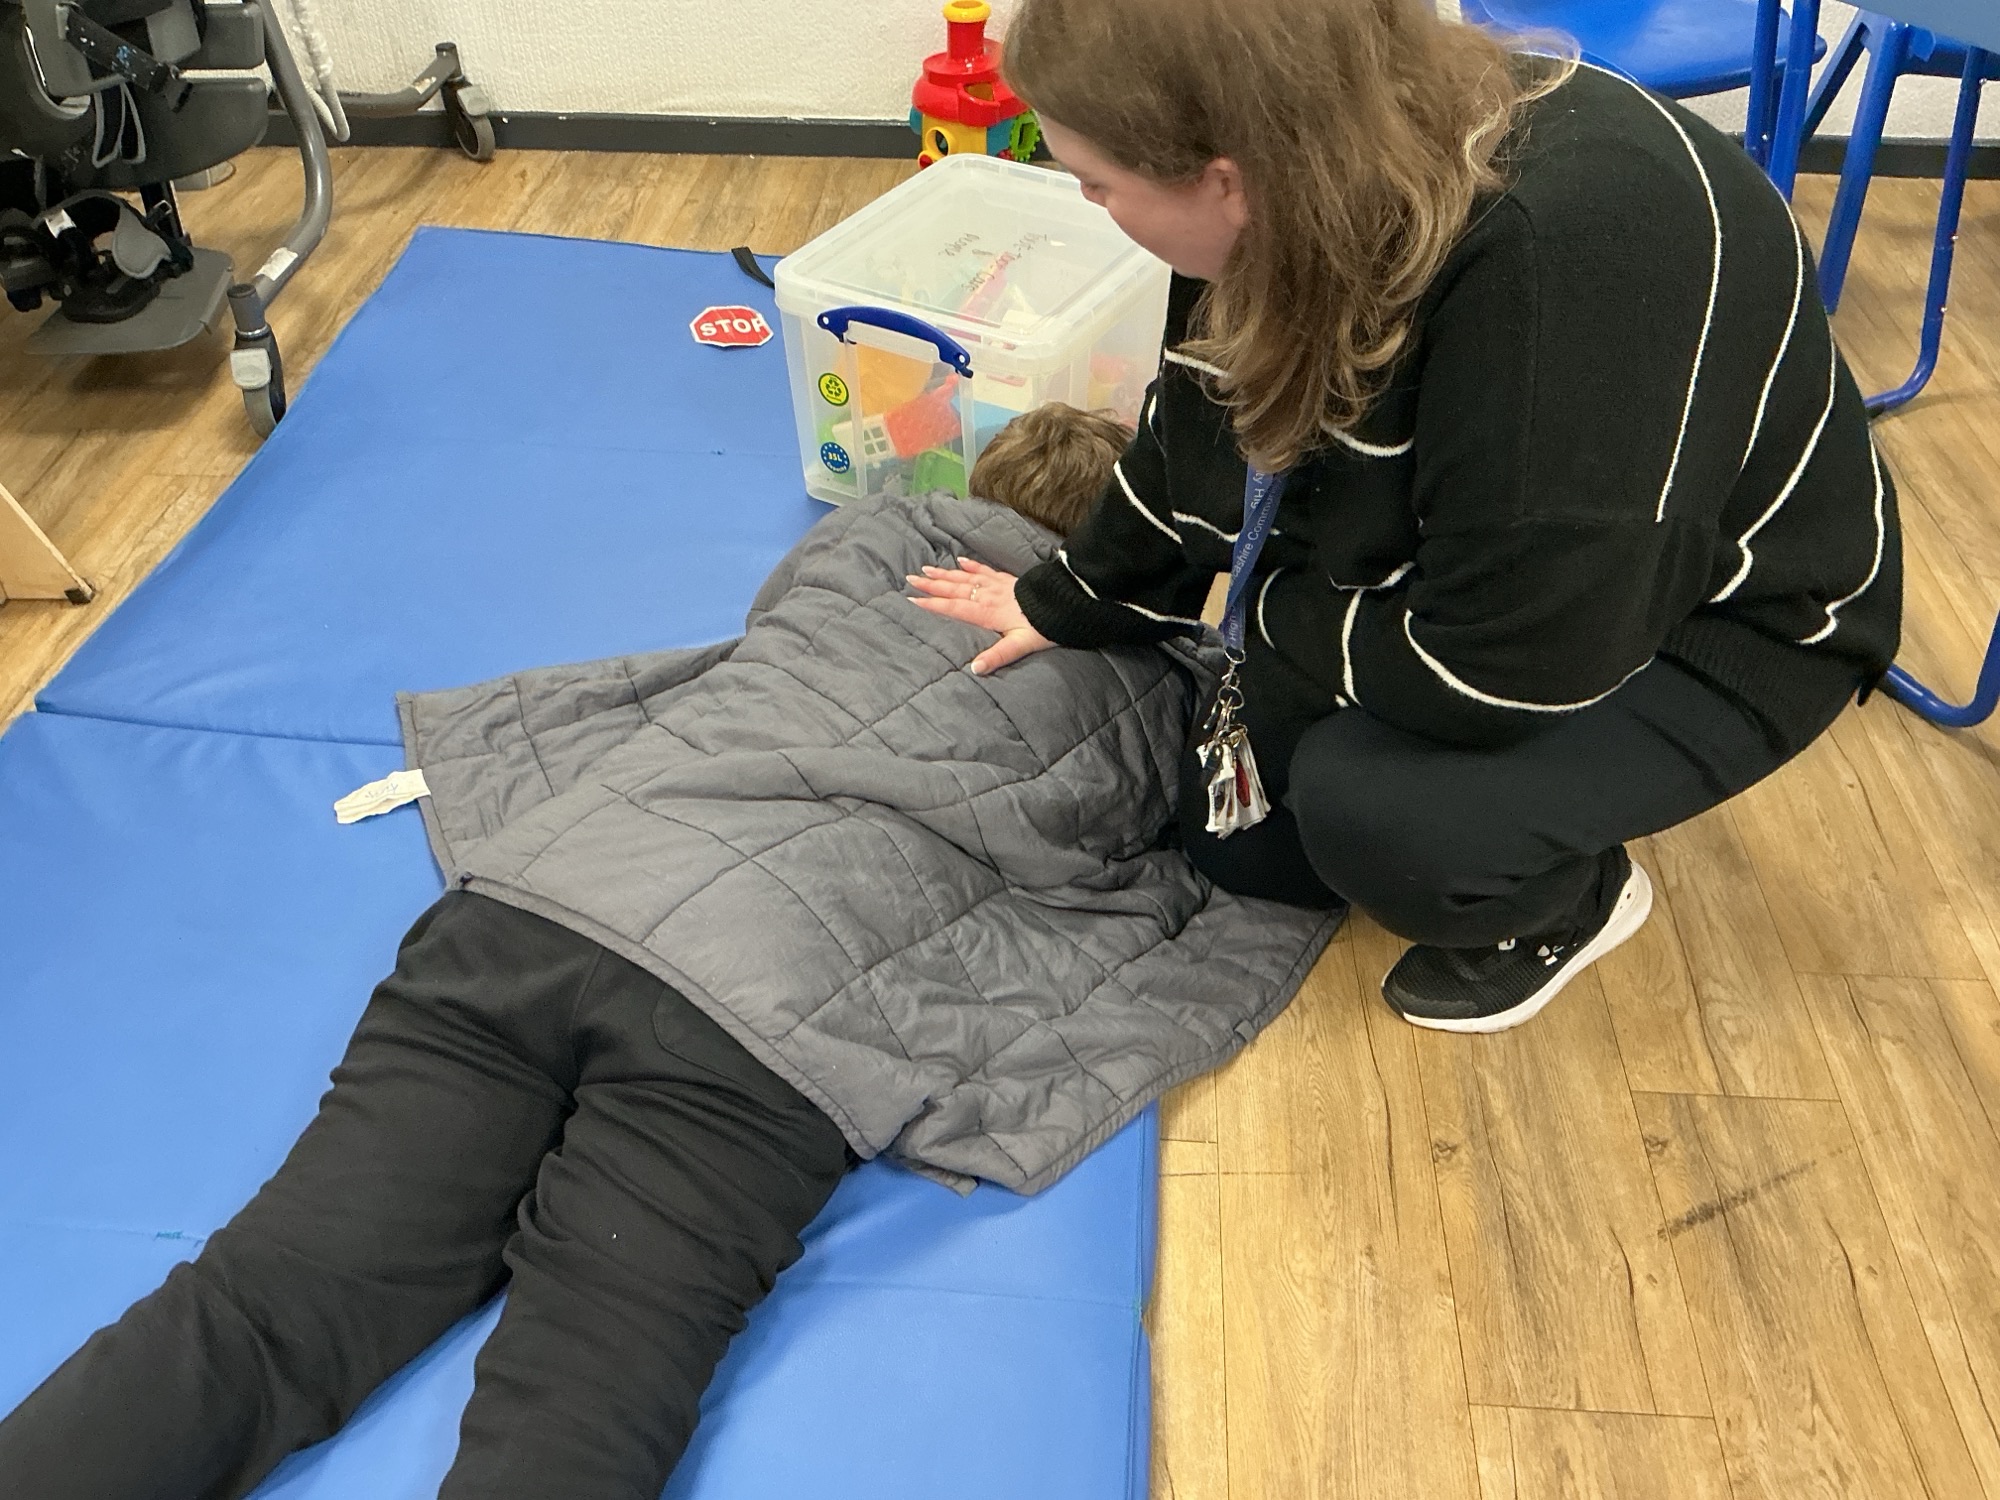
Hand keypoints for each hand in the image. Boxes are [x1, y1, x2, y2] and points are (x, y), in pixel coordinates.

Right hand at [906, 557, 1055, 674]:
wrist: (1066, 604)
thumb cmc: (1044, 627)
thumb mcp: (1021, 646)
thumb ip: (998, 656)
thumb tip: (975, 668)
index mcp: (988, 613)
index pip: (955, 608)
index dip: (933, 604)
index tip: (912, 600)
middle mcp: (989, 596)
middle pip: (955, 589)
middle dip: (932, 585)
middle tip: (910, 578)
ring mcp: (997, 585)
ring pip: (965, 578)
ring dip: (945, 574)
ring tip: (926, 569)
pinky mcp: (1007, 580)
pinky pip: (984, 570)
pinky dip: (971, 565)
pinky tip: (961, 561)